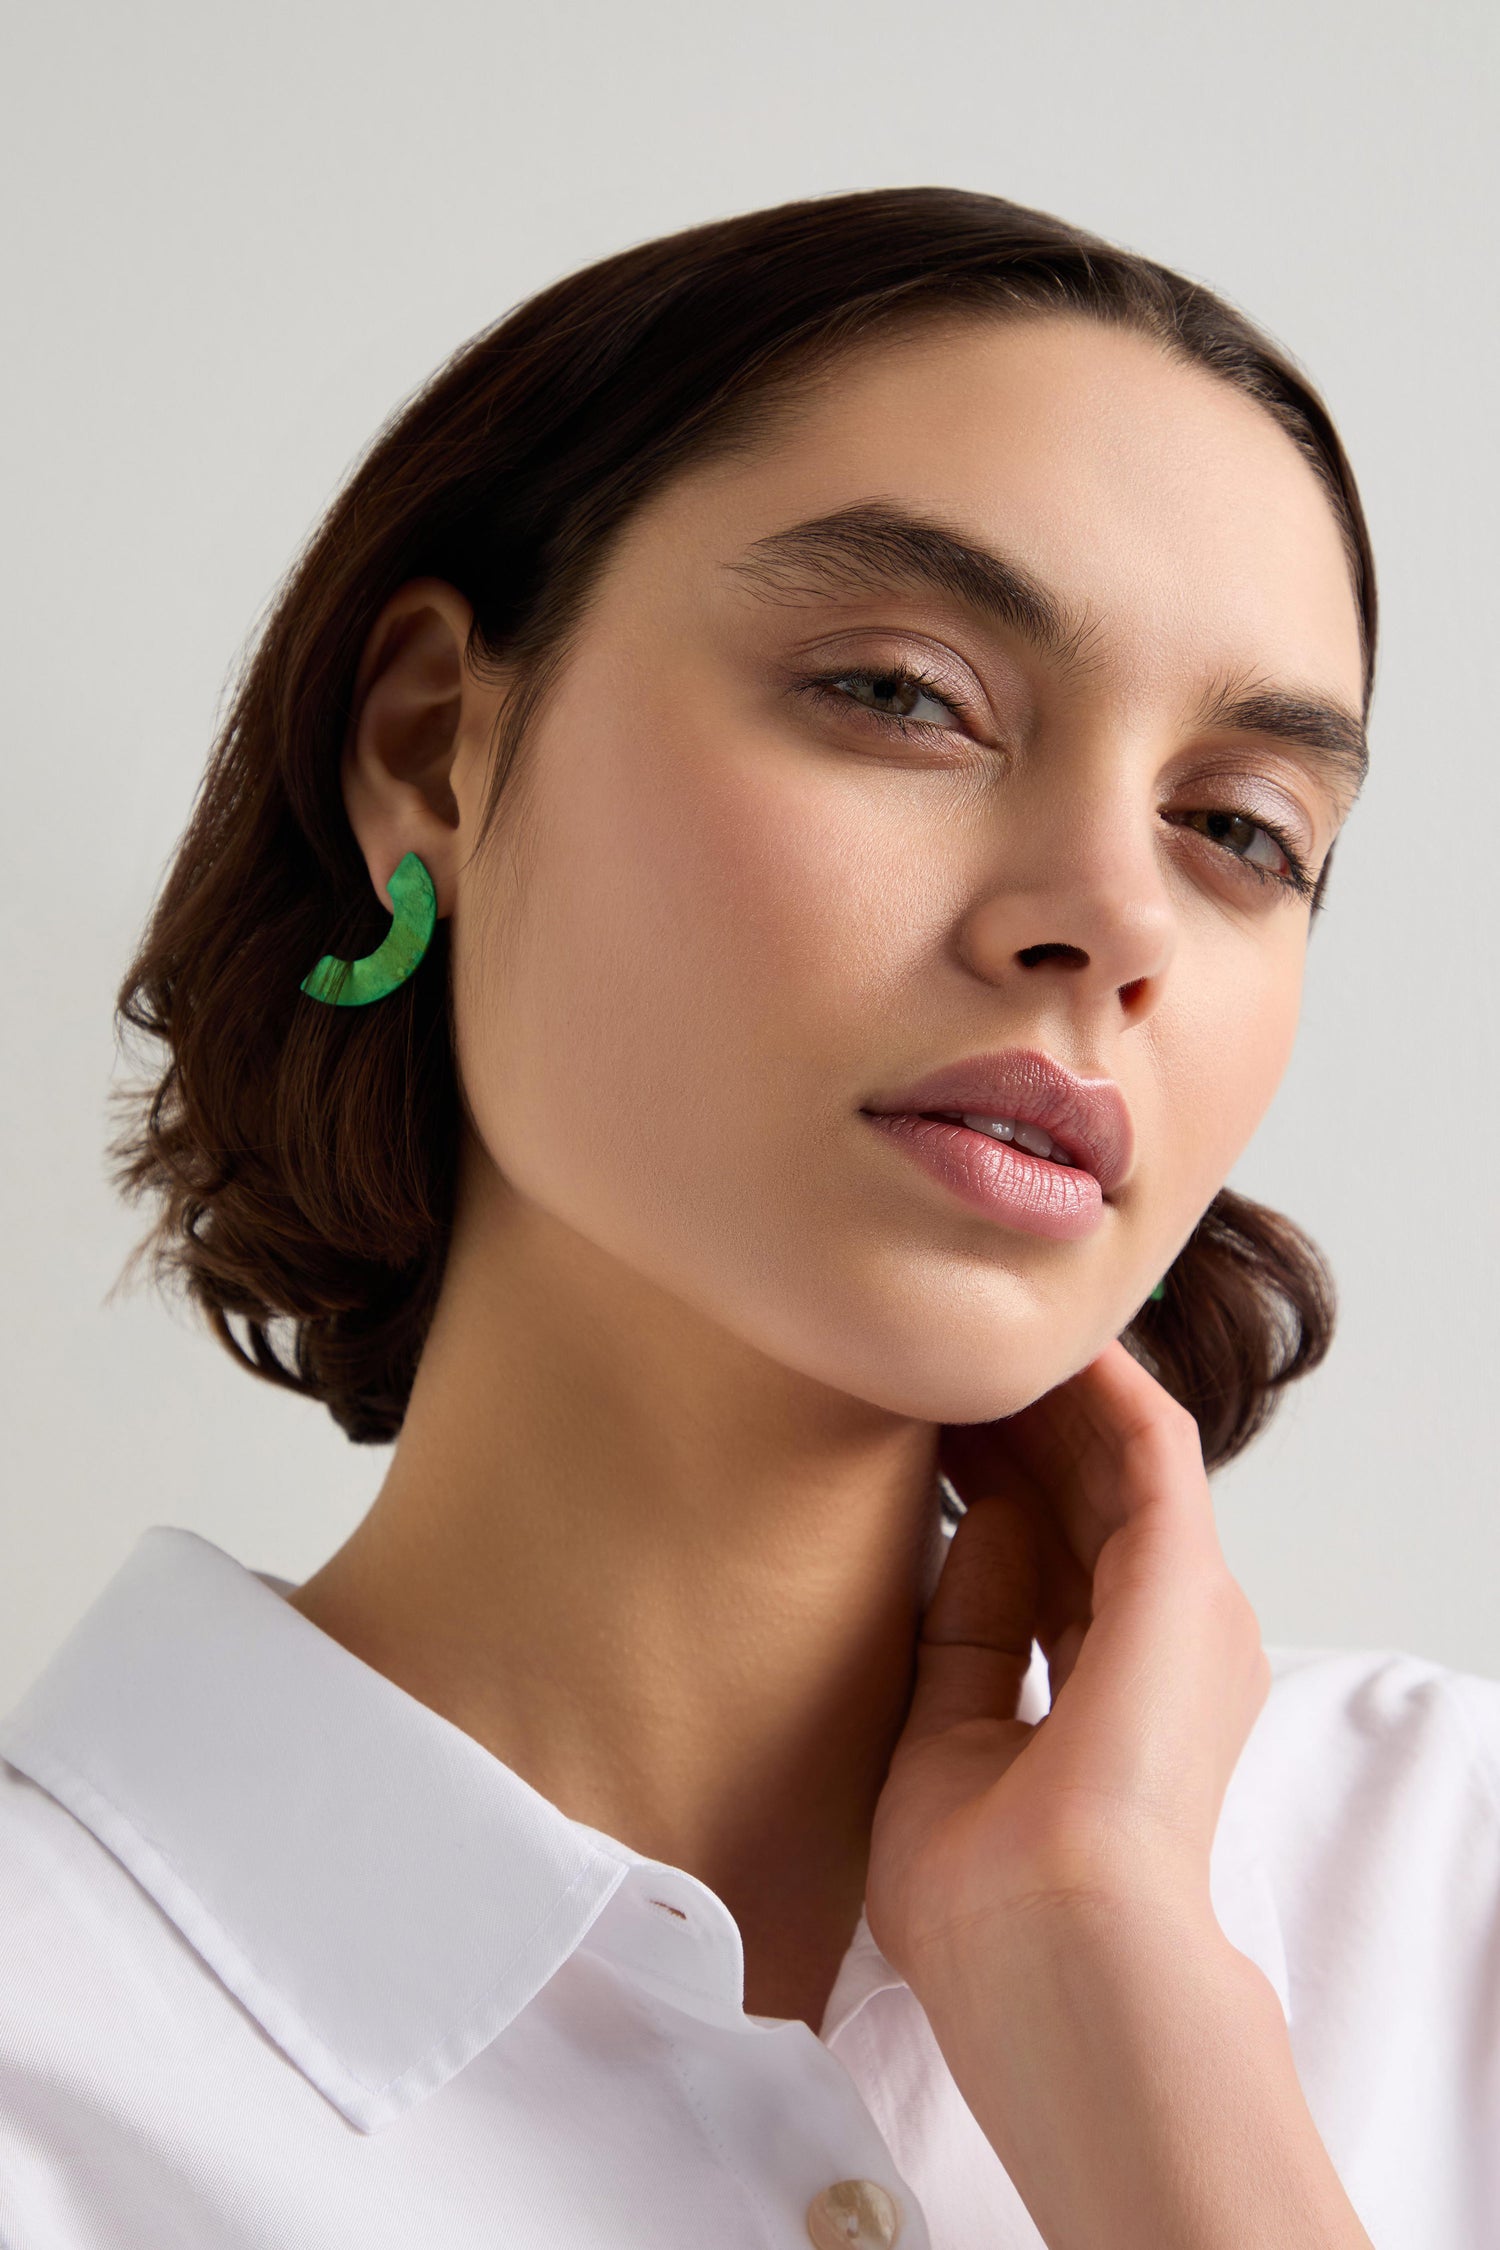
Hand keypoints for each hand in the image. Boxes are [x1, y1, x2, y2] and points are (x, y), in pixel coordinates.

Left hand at [865, 1336, 1271, 1986]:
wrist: (1046, 1944)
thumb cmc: (985, 1894)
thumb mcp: (946, 1741)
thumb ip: (968, 1635)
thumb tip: (979, 1525)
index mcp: (1108, 1699)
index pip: (1052, 1561)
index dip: (985, 1486)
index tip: (910, 1432)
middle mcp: (1160, 1649)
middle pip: (1085, 1501)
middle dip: (1011, 1429)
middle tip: (929, 1367)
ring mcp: (1183, 1610)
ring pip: (1117, 1459)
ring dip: (1048, 1394)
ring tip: (969, 1337)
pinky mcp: (1185, 1576)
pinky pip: (1150, 1441)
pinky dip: (1098, 1384)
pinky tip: (1039, 1339)